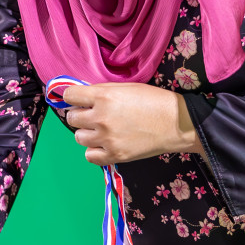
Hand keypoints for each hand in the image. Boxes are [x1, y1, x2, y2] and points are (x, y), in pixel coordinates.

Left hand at [63, 81, 203, 164]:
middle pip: (72, 118)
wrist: (176, 123)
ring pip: (79, 138)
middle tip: (94, 115)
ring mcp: (107, 139)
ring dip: (87, 133)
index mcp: (103, 97)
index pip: (69, 95)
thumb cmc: (153, 100)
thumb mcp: (126, 87)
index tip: (79, 100)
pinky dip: (94, 151)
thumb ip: (101, 90)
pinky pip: (89, 156)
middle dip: (80, 115)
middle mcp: (101, 118)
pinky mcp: (115, 155)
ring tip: (101, 131)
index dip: (73, 97)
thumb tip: (81, 94)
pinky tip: (104, 145)